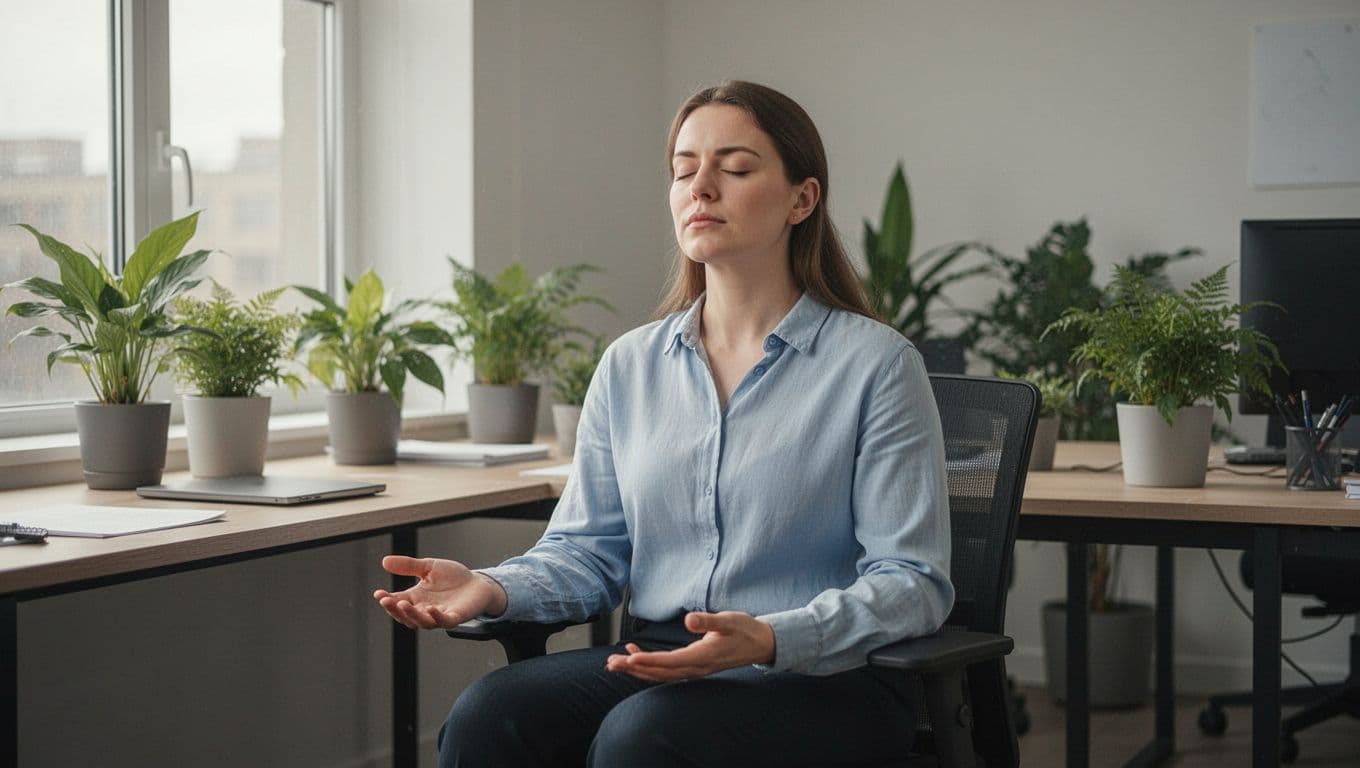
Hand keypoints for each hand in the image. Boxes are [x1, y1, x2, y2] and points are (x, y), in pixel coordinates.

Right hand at [372, 555, 507, 629]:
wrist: (477, 583)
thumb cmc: (453, 577)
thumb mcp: (428, 567)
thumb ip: (408, 566)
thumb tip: (384, 561)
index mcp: (416, 598)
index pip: (397, 602)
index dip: (386, 600)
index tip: (378, 594)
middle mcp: (425, 610)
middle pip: (405, 616)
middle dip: (394, 610)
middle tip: (385, 601)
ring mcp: (439, 615)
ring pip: (421, 621)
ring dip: (411, 615)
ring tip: (403, 604)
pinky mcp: (454, 617)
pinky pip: (443, 621)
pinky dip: (436, 617)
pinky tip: (431, 609)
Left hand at [605, 611, 775, 681]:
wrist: (761, 644)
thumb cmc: (745, 630)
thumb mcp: (729, 620)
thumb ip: (709, 621)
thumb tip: (689, 620)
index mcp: (702, 657)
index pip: (669, 662)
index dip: (647, 661)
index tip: (627, 658)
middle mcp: (696, 668)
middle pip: (659, 673)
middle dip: (634, 669)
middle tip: (611, 663)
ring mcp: (694, 670)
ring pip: (660, 674)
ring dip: (638, 669)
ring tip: (616, 663)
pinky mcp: (693, 667)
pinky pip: (667, 671)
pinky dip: (649, 666)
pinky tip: (636, 656)